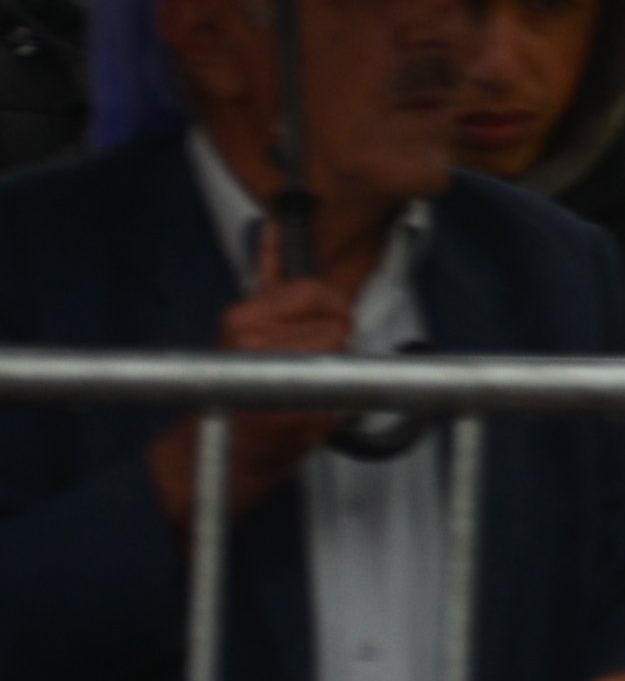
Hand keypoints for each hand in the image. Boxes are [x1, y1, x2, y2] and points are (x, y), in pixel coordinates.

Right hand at [154, 276, 362, 518]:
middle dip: (337, 344)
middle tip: (305, 365)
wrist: (221, 450)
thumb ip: (268, 277)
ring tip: (300, 387)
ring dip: (336, 375)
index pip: (319, 291)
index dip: (330, 310)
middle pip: (340, 325)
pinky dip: (334, 407)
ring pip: (346, 358)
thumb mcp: (249, 326)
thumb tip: (275, 229)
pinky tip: (302, 412)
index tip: (319, 325)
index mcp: (244, 317)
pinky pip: (343, 396)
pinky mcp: (292, 414)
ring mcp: (271, 378)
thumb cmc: (238, 387)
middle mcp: (253, 342)